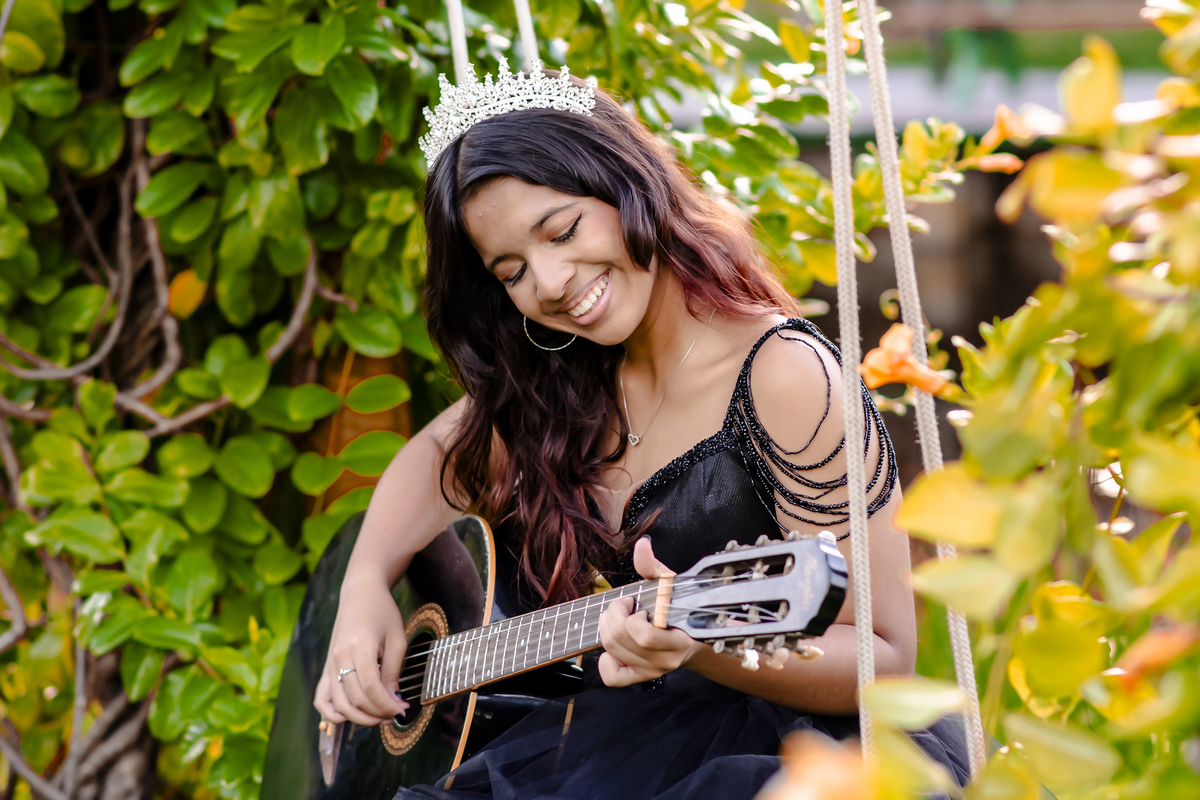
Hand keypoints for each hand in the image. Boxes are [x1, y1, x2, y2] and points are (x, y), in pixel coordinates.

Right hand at [314, 576, 410, 726]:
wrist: (360, 593)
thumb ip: (392, 671)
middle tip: (394, 715)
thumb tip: (394, 700)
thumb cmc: (382, 612)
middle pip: (355, 699)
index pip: (370, 687)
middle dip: (377, 714)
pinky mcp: (326, 667)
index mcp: (359, 646)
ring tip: (379, 717)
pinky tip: (351, 716)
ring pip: (338, 704)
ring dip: (359, 718)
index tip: (401, 710)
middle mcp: (339, 657)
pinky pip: (322, 698)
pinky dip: (333, 713)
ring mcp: (329, 663)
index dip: (386, 705)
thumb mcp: (397, 638)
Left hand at [597, 537, 701, 686]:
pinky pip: (613, 677)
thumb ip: (652, 566)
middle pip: (620, 639)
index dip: (631, 615)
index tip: (635, 602)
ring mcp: (652, 670)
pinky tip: (613, 647)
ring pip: (612, 650)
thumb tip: (642, 546)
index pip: (644, 635)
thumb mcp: (669, 585)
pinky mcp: (641, 678)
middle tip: (623, 605)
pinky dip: (605, 660)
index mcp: (677, 638)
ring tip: (619, 618)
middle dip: (613, 614)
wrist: (693, 636)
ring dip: (607, 628)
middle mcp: (666, 659)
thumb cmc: (679, 607)